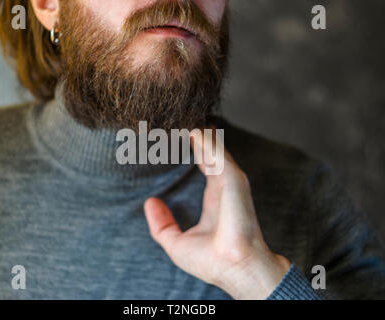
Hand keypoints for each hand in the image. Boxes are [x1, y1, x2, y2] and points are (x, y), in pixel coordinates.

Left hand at [144, 129, 290, 298]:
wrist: (232, 267)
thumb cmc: (210, 260)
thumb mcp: (176, 243)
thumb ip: (161, 224)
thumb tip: (150, 203)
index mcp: (215, 199)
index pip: (206, 167)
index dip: (196, 151)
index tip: (179, 138)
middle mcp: (225, 187)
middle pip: (212, 153)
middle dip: (199, 136)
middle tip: (180, 119)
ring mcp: (232, 182)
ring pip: (216, 149)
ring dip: (202, 134)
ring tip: (186, 116)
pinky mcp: (235, 180)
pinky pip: (219, 154)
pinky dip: (207, 140)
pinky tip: (194, 130)